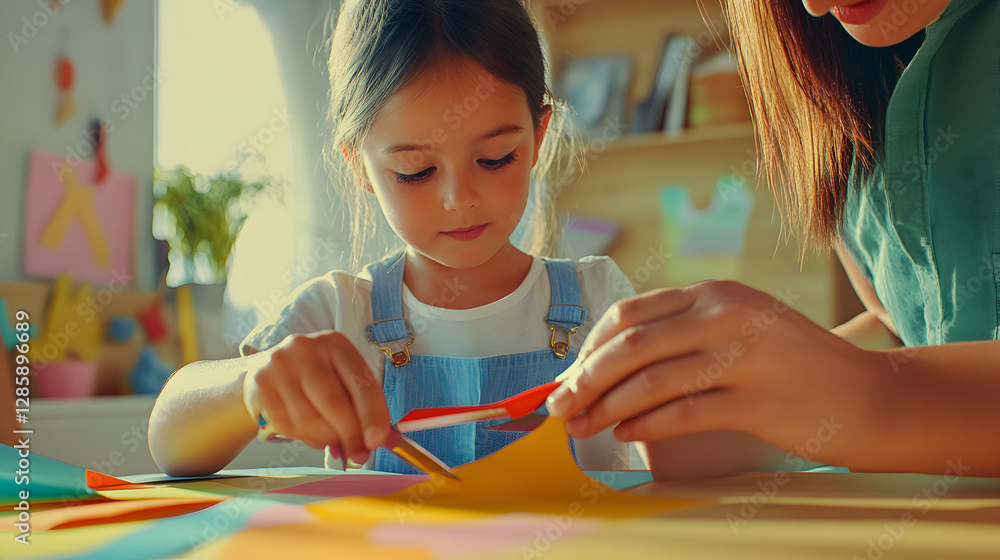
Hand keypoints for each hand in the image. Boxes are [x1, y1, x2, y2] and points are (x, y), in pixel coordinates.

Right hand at [244, 330, 390, 463]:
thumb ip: (361, 407)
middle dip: (350, 435)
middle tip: (359, 454)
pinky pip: (288, 425)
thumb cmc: (316, 378)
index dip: (372, 415)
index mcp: (336, 344)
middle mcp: (307, 348)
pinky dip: (304, 437)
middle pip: (334, 402)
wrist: (267, 369)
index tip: (377, 441)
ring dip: (326, 439)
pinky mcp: (262, 385)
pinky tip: (309, 432)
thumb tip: (373, 442)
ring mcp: (280, 366)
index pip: (360, 382)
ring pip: (310, 419)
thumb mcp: (342, 380)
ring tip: (331, 440)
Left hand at [545, 281, 890, 466]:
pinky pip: (683, 414)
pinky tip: (625, 435)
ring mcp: (744, 356)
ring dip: (605, 408)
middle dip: (584, 379)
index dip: (589, 348)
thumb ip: (681, 332)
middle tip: (558, 406)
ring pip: (650, 381)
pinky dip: (645, 426)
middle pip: (630, 346)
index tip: (568, 375)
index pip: (630, 315)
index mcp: (714, 293)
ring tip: (582, 426)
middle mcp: (726, 315)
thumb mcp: (739, 326)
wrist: (868, 396)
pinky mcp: (757, 401)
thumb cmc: (790, 366)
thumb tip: (605, 362)